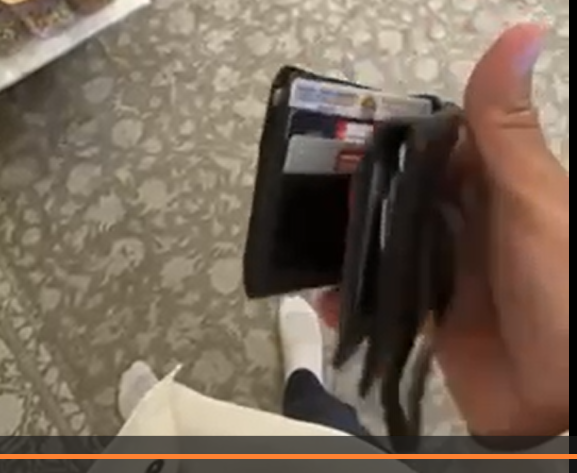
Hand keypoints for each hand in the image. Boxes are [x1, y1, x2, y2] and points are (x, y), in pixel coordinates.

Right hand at [317, 24, 569, 436]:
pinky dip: (353, 297)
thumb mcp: (535, 203)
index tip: (338, 131)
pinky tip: (322, 295)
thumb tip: (520, 32)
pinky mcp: (428, 314)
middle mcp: (466, 223)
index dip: (391, 137)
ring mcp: (443, 270)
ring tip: (300, 237)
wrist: (557, 399)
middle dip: (358, 192)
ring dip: (350, 242)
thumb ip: (509, 134)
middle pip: (403, 196)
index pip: (434, 147)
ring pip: (388, 243)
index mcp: (492, 188)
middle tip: (303, 188)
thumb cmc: (555, 290)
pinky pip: (383, 296)